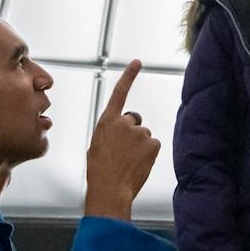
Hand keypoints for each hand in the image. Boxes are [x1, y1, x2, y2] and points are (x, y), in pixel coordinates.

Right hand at [83, 60, 157, 219]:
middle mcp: (124, 122)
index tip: (137, 62)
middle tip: (123, 151)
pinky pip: (153, 146)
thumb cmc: (99, 171)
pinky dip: (148, 155)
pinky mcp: (152, 143)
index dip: (129, 75)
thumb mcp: (96, 146)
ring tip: (127, 161)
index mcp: (107, 121)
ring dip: (139, 146)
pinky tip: (137, 164)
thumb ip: (109, 134)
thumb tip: (118, 136)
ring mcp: (139, 132)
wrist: (109, 188)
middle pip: (134, 121)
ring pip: (144, 136)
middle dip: (132, 132)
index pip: (120, 92)